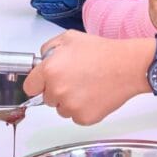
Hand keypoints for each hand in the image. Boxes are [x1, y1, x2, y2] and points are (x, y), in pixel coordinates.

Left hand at [23, 31, 148, 124]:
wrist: (127, 66)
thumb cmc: (101, 51)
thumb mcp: (70, 38)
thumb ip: (48, 48)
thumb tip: (42, 60)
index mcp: (50, 70)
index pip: (30, 86)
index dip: (38, 83)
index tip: (45, 82)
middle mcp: (57, 90)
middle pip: (47, 98)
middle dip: (57, 90)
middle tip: (75, 78)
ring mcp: (70, 107)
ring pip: (61, 109)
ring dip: (69, 101)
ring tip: (87, 85)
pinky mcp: (83, 118)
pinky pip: (76, 117)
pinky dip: (83, 109)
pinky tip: (94, 95)